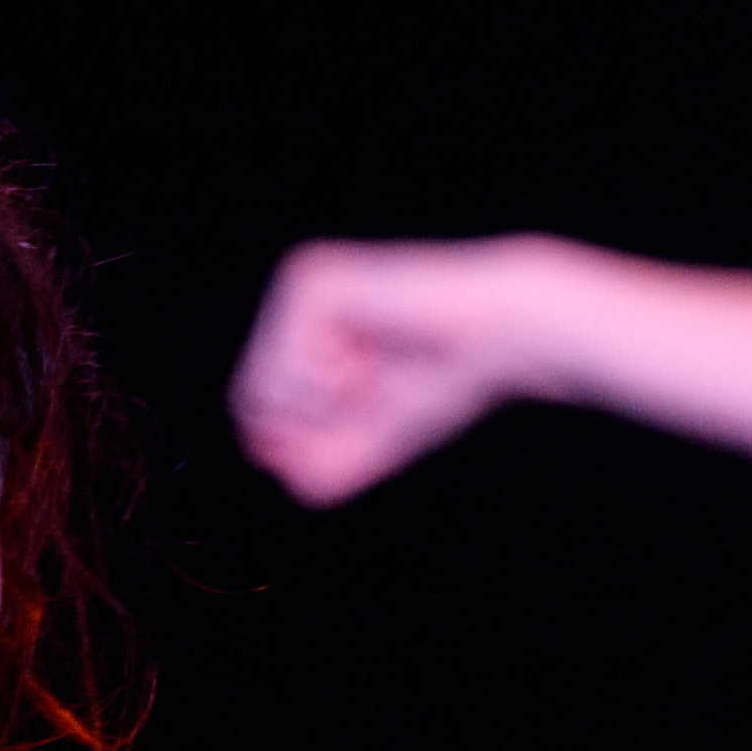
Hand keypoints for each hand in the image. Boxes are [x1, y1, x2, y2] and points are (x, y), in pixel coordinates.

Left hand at [231, 236, 550, 505]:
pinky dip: (335, 381)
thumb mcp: (368, 441)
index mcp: (297, 328)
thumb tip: (263, 453)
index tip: (371, 403)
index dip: (312, 439)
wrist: (499, 336)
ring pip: (263, 391)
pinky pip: (289, 369)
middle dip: (319, 422)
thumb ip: (312, 468)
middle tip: (376, 386)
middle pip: (252, 405)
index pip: (259, 416)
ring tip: (375, 364)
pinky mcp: (312, 283)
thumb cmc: (442, 382)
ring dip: (328, 403)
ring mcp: (296, 284)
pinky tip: (375, 347)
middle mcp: (289, 299)